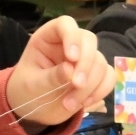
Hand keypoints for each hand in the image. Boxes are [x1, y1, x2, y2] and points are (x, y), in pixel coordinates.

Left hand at [6, 14, 111, 129]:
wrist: (34, 110)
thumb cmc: (27, 91)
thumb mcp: (32, 85)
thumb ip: (50, 77)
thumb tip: (71, 71)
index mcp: (48, 38)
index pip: (65, 24)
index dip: (72, 37)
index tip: (72, 58)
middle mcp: (69, 44)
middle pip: (89, 41)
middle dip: (85, 65)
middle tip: (77, 85)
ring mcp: (85, 58)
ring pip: (100, 62)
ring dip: (90, 85)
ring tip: (69, 104)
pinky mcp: (95, 74)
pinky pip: (109, 77)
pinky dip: (100, 90)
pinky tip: (85, 103)